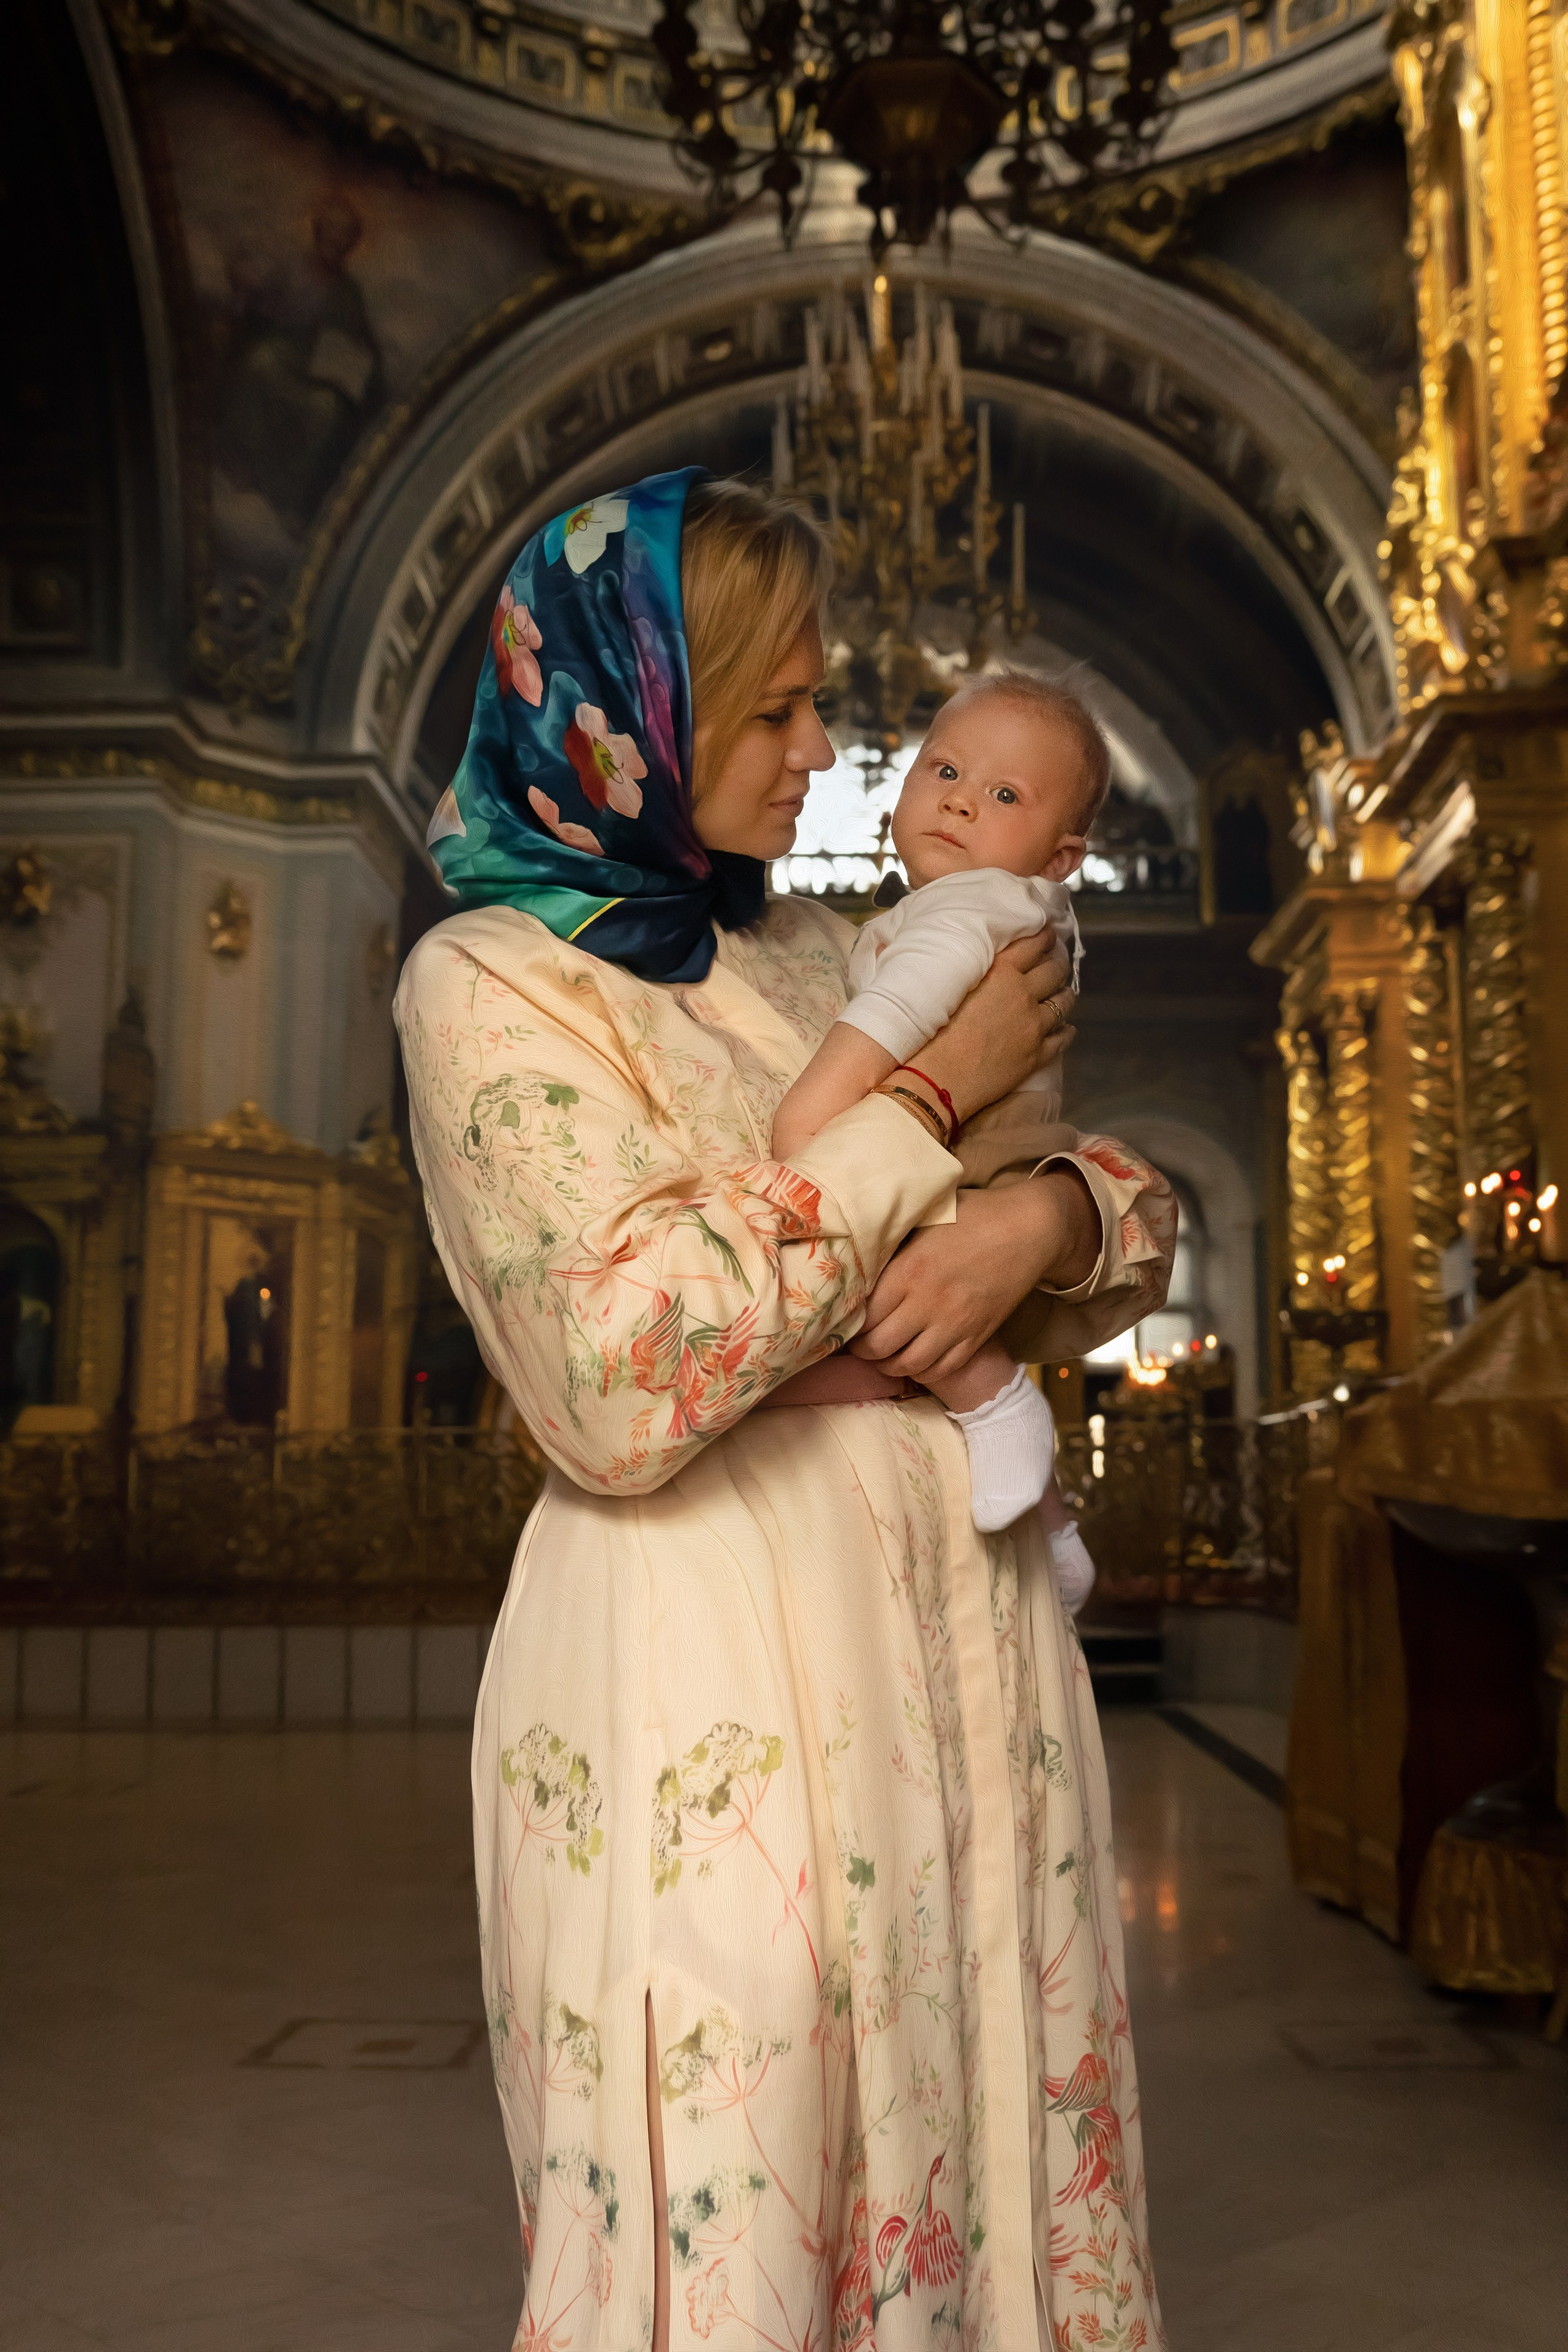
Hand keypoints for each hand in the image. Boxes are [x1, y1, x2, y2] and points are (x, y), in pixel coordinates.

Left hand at [850, 1170, 1099, 1381]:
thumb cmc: (974, 1214)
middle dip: (861, 1349)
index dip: (847, 1323)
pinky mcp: (977, 1336)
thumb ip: (893, 1241)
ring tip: (881, 1355)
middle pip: (879, 1346)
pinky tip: (914, 1359)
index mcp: (909, 1270)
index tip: (842, 1319)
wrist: (1029, 1229)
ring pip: (909, 1364)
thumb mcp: (926, 1218)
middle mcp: (928, 1303)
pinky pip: (942, 1368)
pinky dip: (922, 1370)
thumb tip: (860, 1255)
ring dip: (888, 1365)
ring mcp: (955, 1324)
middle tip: (856, 1342)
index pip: (864, 1314)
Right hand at [913, 929, 1075, 1125]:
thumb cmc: (930, 1032)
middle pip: (1053, 971)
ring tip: (1064, 994)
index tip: (1049, 934)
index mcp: (1000, 972)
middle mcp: (1022, 993)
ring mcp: (1033, 1025)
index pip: (1032, 945)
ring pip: (1063, 1003)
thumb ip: (965, 970)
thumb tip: (949, 957)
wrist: (936, 1079)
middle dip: (1058, 963)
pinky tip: (1066, 1029)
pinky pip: (1062, 1038)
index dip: (1044, 937)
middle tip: (1057, 962)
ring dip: (1065, 995)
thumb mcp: (947, 987)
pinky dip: (1066, 1031)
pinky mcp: (1036, 1054)